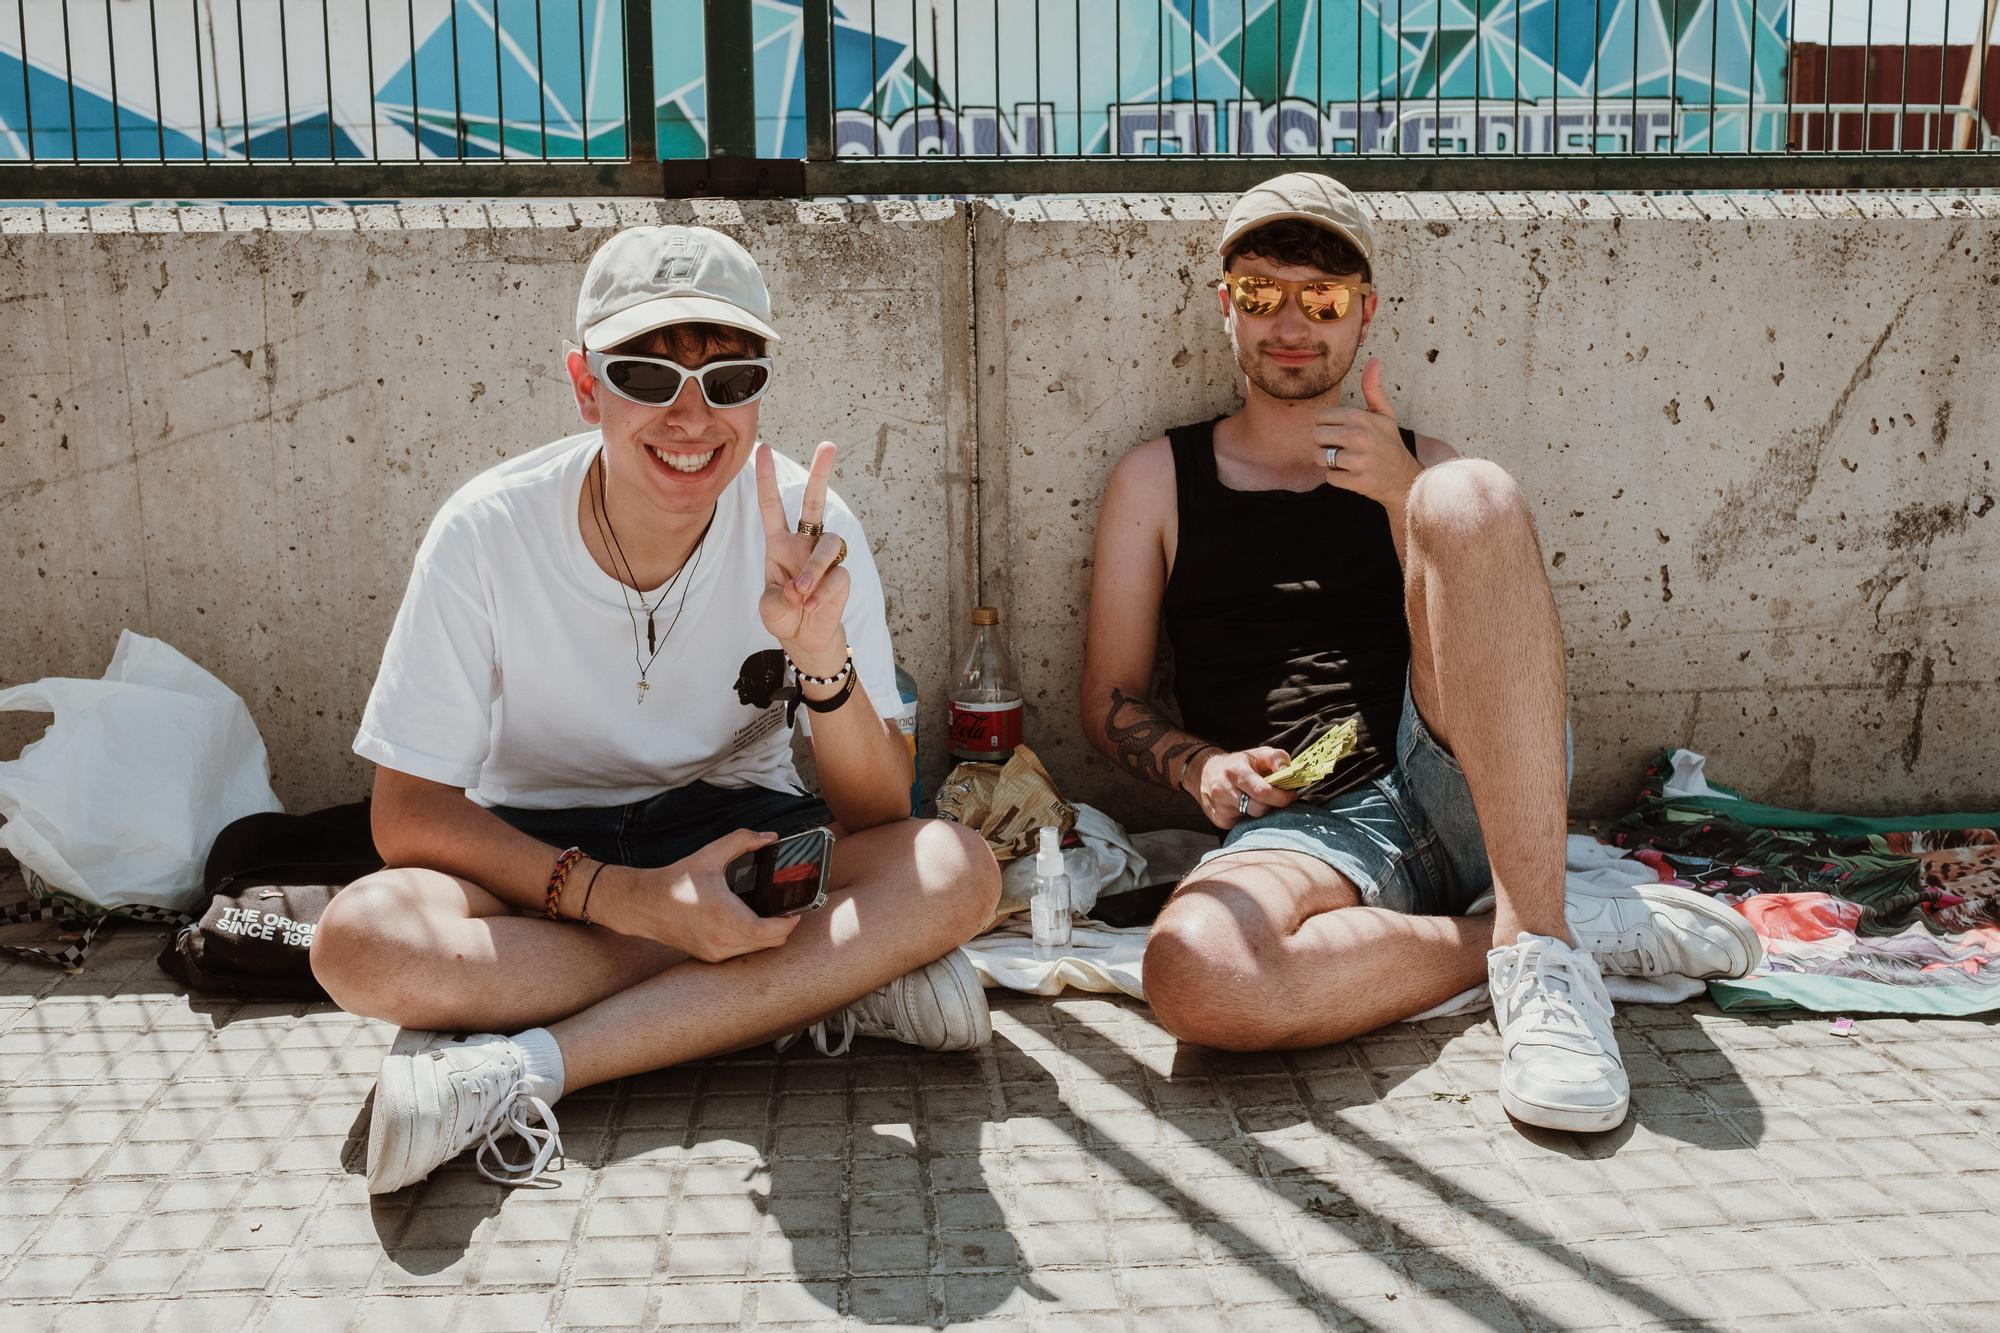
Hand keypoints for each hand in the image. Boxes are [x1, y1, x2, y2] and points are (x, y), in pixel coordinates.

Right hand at [599, 829, 800, 961]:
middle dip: (783, 927)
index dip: (790, 922)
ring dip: (767, 935)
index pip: (772, 932)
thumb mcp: (710, 854)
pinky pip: (741, 952)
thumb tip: (769, 837)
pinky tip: (747, 922)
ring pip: (757, 950)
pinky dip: (750, 941)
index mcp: (727, 917)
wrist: (645, 904)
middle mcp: (722, 940)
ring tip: (768, 914)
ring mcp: (716, 952)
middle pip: (771, 943)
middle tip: (785, 908)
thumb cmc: (677, 880)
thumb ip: (742, 841)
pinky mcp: (709, 957)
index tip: (797, 908)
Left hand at [755, 441, 851, 664]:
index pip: (772, 505)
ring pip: (828, 545)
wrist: (804, 639)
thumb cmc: (784, 615)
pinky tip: (813, 606)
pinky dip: (822, 593)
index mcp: (779, 544)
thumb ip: (780, 597)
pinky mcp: (842, 576)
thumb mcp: (769, 607)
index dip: (766, 478)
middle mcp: (804, 544)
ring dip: (814, 569)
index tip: (763, 450)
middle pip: (814, 502)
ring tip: (802, 593)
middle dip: (821, 473)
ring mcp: (825, 559)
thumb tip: (802, 588)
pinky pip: (837, 576)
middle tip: (828, 445)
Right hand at [1186, 748, 1296, 829]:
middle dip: (1272, 805)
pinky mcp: (1219, 820)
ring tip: (1257, 799)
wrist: (1205, 772)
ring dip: (1260, 810)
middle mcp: (1223, 790)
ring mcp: (1220, 807)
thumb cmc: (1238, 763)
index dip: (1281, 797)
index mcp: (1235, 771)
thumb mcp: (1257, 753)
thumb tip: (1289, 772)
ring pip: (1252, 818)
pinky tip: (1245, 807)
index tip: (1291, 795)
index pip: (1262, 792)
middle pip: (1258, 808)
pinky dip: (1249, 817)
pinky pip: (1243, 825)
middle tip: (1276, 798)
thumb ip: (1277, 758)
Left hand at [1313, 357, 1419, 506]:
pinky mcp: (1357, 481)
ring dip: (1329, 462)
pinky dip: (1338, 478)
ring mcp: (1358, 460)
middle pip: (1316, 437)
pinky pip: (1329, 477)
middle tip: (1344, 448)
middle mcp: (1359, 437)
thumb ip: (1373, 388)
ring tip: (1348, 461)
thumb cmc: (1389, 443)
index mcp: (1361, 417)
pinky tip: (1353, 474)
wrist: (1405, 479)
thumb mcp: (1384, 414)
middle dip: (1326, 444)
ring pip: (1319, 457)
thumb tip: (1375, 358)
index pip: (1320, 418)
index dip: (1328, 427)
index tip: (1343, 433)